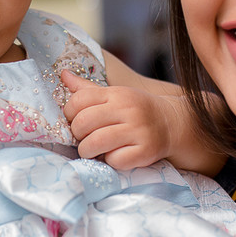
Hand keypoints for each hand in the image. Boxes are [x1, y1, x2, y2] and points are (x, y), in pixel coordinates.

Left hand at [61, 69, 178, 169]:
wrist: (172, 123)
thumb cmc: (135, 109)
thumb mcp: (114, 95)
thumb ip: (87, 89)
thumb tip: (63, 74)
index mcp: (116, 94)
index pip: (78, 100)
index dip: (69, 113)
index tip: (75, 121)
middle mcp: (127, 110)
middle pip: (83, 123)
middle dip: (77, 134)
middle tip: (83, 138)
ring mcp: (138, 130)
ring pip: (95, 143)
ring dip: (87, 151)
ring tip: (92, 150)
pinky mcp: (145, 151)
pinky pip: (115, 160)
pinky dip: (110, 161)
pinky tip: (115, 155)